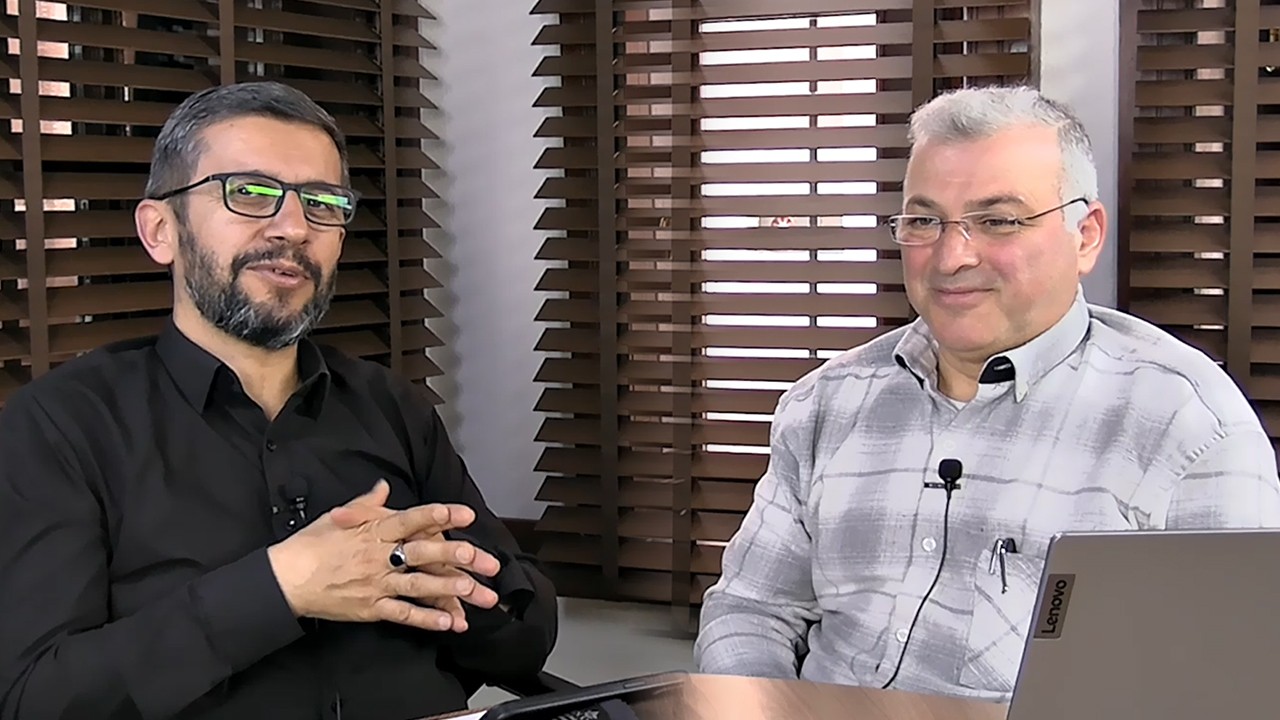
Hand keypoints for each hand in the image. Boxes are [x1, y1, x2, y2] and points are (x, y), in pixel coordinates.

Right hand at [267, 480, 499, 632]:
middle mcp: (378, 556)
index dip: (438, 515)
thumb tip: (384, 487)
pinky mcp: (371, 608)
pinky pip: (402, 613)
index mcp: (373, 530)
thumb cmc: (312, 544)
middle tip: (484, 560)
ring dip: (448, 589)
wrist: (286, 578)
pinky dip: (424, 619)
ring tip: (474, 592)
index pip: (410, 519)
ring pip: (418, 585)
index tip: (465, 513)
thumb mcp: (339, 516)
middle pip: (422, 553)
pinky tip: (447, 622)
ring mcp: (376, 583)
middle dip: (456, 556)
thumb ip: (367, 503)